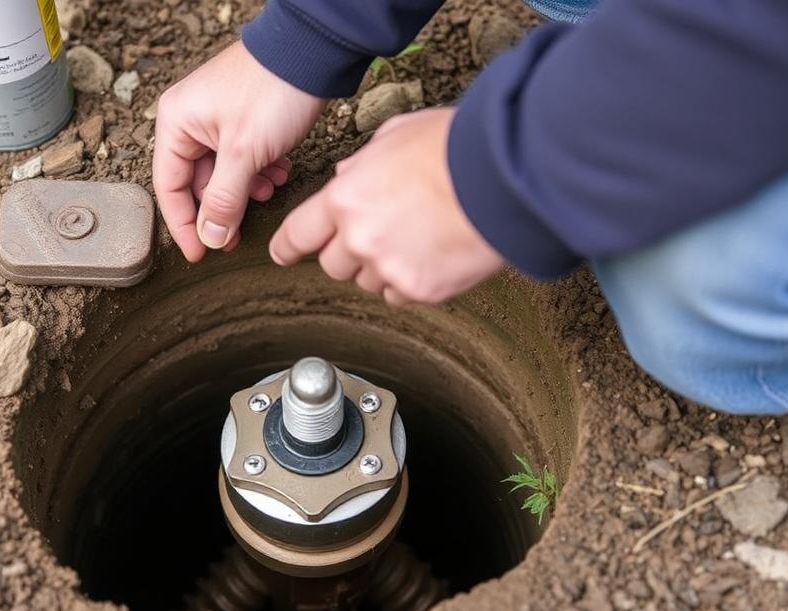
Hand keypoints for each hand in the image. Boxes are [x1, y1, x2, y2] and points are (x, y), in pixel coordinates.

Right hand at [154, 41, 326, 261]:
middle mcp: (190, 119)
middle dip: (222, 208)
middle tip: (238, 237)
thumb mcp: (244, 154)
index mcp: (176, 123)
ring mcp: (217, 117)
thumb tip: (211, 238)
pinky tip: (278, 173)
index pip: (169, 187)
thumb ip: (223, 200)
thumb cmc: (272, 91)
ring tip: (267, 193)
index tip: (200, 255)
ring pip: (223, 172)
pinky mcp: (243, 117)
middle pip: (197, 182)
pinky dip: (259, 171)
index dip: (184, 226)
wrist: (312, 51)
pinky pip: (242, 157)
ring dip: (245, 190)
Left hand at [269, 107, 504, 304]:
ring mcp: (389, 268)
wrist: (504, 177)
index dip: (287, 247)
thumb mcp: (396, 136)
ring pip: (365, 282)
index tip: (283, 254)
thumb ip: (362, 163)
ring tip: (413, 238)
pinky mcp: (420, 289)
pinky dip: (408, 283)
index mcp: (346, 198)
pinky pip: (399, 296)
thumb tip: (348, 175)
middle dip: (348, 251)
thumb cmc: (455, 148)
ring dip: (379, 267)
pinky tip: (429, 256)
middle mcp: (360, 238)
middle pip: (333, 264)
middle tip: (378, 232)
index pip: (298, 234)